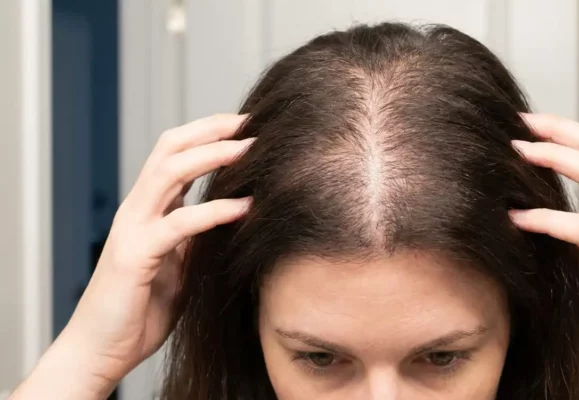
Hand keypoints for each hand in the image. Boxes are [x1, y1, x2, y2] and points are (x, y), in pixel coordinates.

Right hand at [13, 114, 252, 398]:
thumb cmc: (142, 308)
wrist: (103, 350)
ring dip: (212, 156)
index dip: (208, 134)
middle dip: (211, 130)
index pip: (175, 154)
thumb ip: (198, 236)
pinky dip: (212, 211)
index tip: (247, 126)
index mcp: (149, 209)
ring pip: (169, 174)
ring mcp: (133, 230)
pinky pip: (177, 225)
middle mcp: (137, 210)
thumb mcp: (180, 263)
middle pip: (170, 149)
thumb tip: (234, 213)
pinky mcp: (135, 256)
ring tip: (250, 149)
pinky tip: (244, 206)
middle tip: (252, 123)